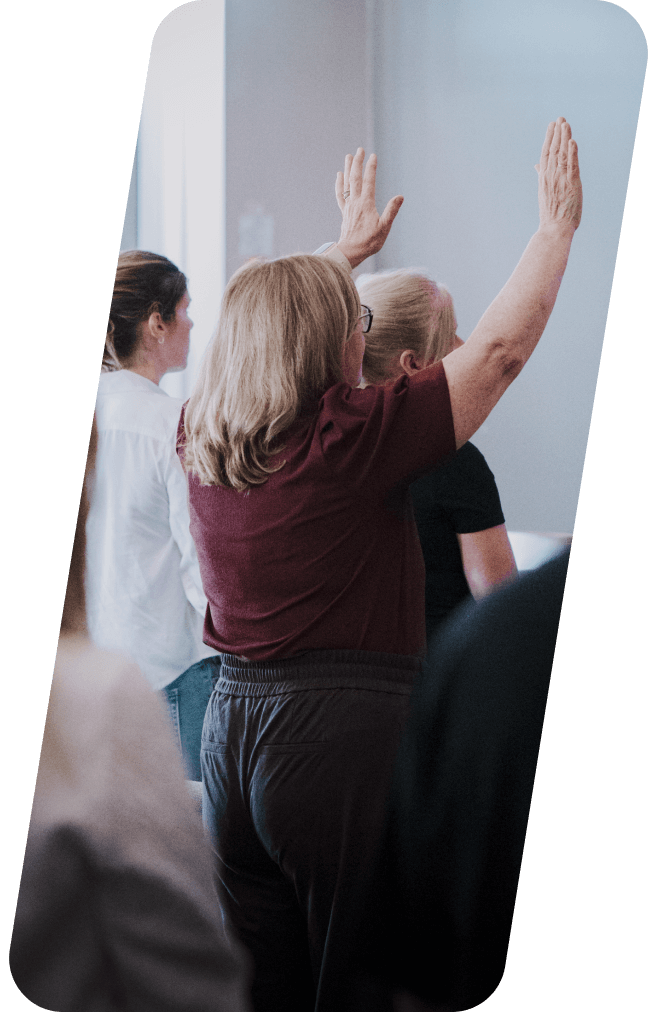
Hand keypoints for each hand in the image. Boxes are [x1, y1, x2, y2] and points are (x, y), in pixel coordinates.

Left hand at [335, 148, 403, 267]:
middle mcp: (355, 202)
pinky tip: (339, 176)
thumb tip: (400, 197)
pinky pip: (340, 194)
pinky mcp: (344, 212)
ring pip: (346, 184)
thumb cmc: (369, 242)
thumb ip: (391, 211)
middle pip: (355, 178)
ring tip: (348, 156)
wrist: (351, 253)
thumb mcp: (384, 228)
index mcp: (366, 204)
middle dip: (357, 163)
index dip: (371, 167)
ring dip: (347, 169)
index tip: (373, 156)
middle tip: (359, 150)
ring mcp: (348, 207)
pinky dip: (339, 184)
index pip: (369, 181)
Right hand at [535, 117, 581, 232]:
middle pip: (553, 150)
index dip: (549, 138)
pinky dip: (572, 153)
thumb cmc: (551, 213)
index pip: (546, 153)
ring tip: (565, 123)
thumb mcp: (544, 191)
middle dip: (556, 133)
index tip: (552, 125)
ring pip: (562, 154)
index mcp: (544, 177)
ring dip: (564, 137)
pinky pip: (572, 165)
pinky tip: (572, 141)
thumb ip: (541, 175)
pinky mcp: (572, 184)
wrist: (554, 229)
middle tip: (560, 118)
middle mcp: (551, 176)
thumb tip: (536, 165)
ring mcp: (561, 179)